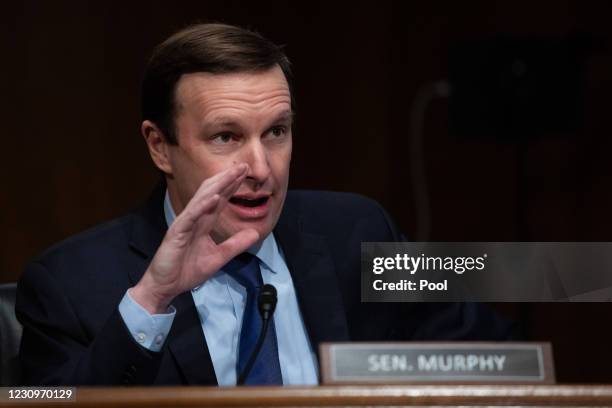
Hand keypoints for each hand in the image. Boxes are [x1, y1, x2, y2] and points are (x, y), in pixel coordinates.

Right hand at [130, 163, 259, 313]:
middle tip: (243, 165)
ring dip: (218, 185)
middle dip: (227, 179)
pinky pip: (191, 216)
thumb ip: (235, 244)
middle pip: (212, 193)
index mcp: (203, 223)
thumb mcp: (219, 257)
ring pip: (202, 199)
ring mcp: (185, 223)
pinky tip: (215, 197)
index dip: (232, 186)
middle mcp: (194, 219)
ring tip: (232, 173)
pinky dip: (202, 205)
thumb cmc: (186, 271)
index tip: (245, 173)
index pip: (220, 200)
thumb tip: (255, 233)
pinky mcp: (177, 232)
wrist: (165, 287)